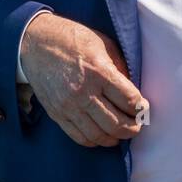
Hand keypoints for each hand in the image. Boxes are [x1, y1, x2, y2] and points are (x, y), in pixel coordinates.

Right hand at [20, 13, 148, 147]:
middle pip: (116, 123)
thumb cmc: (72, 39)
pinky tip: (102, 136)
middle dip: (132, 128)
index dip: (140, 107)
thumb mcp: (103, 44)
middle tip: (138, 126)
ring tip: (122, 134)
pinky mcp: (57, 114)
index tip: (144, 108)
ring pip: (99, 135)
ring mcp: (69, 106)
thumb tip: (132, 90)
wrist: (36, 43)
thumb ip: (119, 67)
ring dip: (115, 138)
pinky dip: (94, 141)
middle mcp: (84, 92)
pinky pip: (79, 137)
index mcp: (99, 71)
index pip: (128, 99)